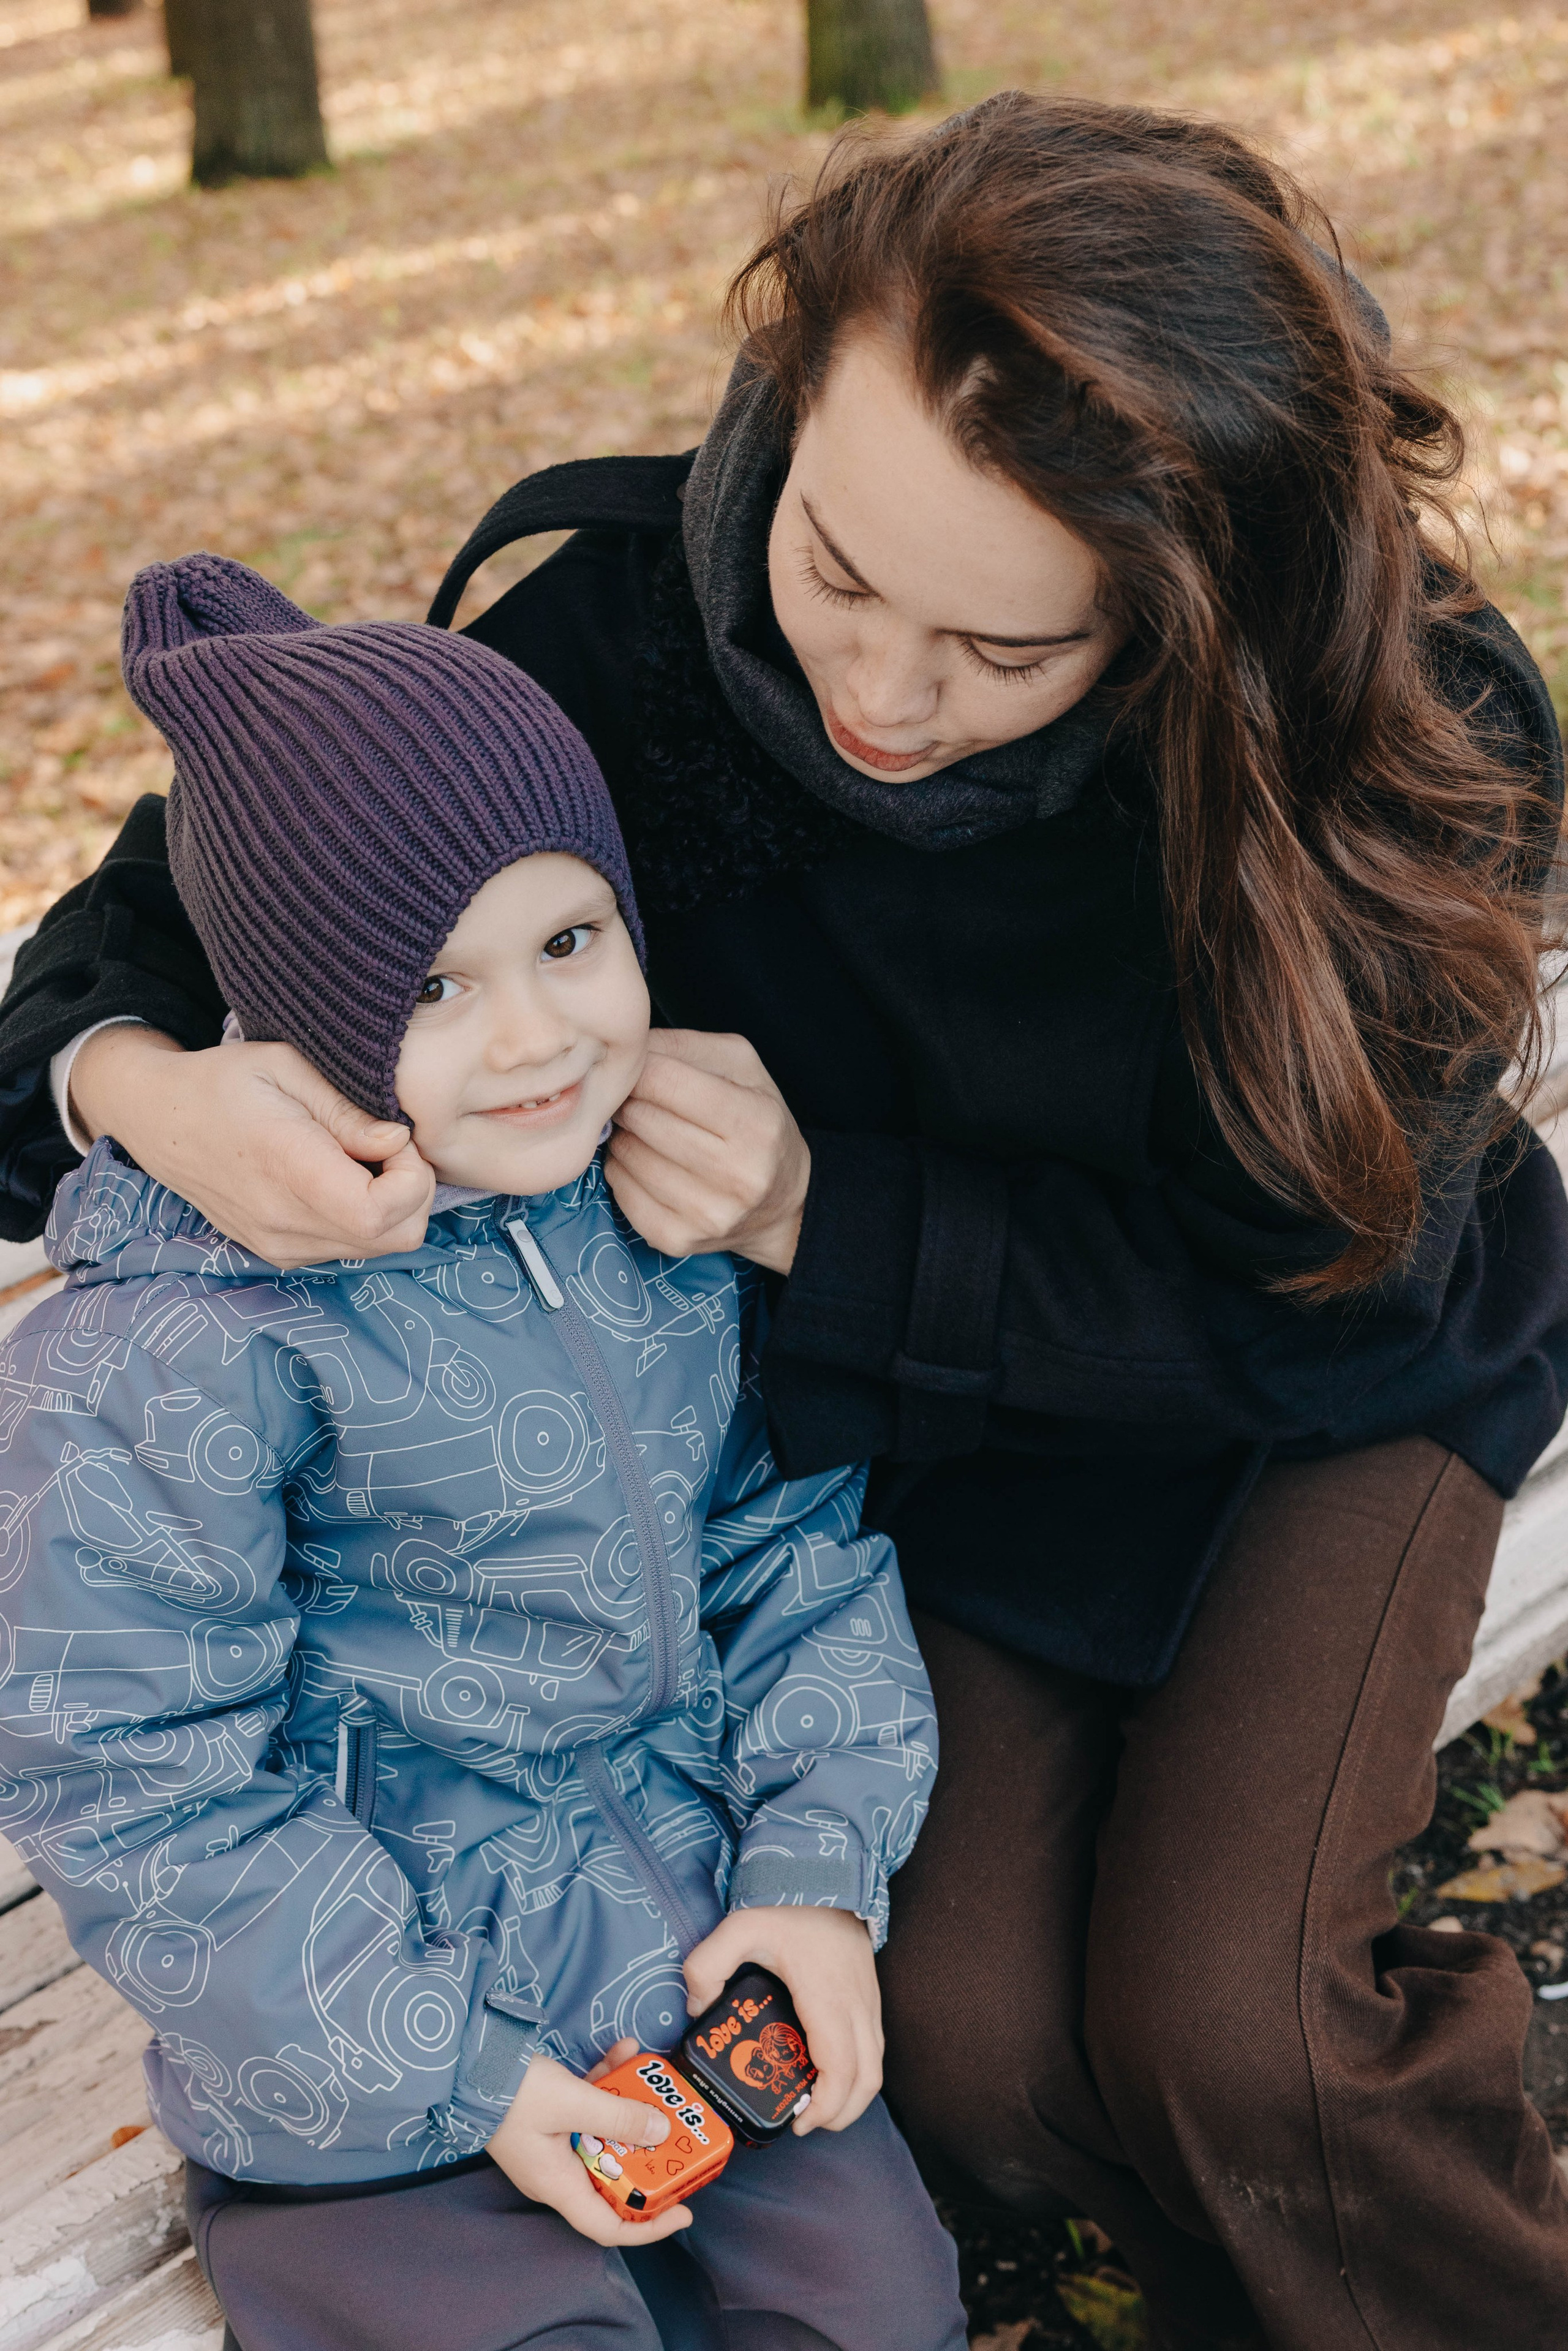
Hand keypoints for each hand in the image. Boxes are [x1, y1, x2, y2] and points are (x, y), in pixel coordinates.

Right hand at [70, 1026, 434, 1268]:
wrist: (159, 1119)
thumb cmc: (225, 1081)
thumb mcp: (287, 1066)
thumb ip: (348, 1109)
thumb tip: (398, 1140)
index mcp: (288, 1170)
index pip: (381, 1213)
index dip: (411, 1176)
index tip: (395, 1136)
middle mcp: (284, 1222)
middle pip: (396, 1236)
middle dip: (413, 1190)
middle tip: (385, 1143)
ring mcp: (280, 1245)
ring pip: (380, 1246)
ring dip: (391, 1204)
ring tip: (358, 1155)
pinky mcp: (278, 1253)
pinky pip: (351, 1247)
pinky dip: (365, 1217)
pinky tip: (340, 1176)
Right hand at [486, 2048, 691, 2244]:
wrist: (466, 2062)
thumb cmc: (514, 2094)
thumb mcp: (573, 2103)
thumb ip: (618, 2118)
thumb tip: (660, 2132)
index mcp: (560, 2186)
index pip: (609, 2227)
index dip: (649, 2226)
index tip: (683, 2210)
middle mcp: (558, 2173)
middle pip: (614, 2179)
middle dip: (648, 2153)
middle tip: (677, 2131)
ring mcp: (553, 2145)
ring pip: (604, 2137)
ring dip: (628, 2107)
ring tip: (652, 2075)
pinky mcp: (549, 2118)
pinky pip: (587, 2109)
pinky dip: (606, 2085)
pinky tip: (622, 2049)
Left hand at [604, 1032, 809, 1275]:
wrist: (782, 1203)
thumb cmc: (757, 1123)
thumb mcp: (741, 1068)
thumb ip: (684, 1046)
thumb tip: (629, 1047)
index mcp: (755, 1123)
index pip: (666, 1081)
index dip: (641, 1069)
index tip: (641, 1070)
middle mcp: (735, 1174)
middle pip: (641, 1118)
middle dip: (631, 1101)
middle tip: (640, 1101)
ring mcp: (705, 1213)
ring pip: (626, 1155)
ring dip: (624, 1136)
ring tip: (647, 1132)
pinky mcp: (677, 1239)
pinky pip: (620, 1190)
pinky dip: (622, 1170)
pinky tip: (644, 1163)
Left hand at [683, 1905, 880, 2135]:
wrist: (829, 1870)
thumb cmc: (787, 1901)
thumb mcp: (738, 1927)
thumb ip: (706, 1967)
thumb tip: (693, 2009)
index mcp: (827, 1998)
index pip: (840, 2070)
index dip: (824, 2107)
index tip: (798, 2123)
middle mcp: (857, 2005)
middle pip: (868, 2081)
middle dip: (841, 2114)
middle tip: (806, 2123)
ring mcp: (870, 2000)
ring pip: (876, 2067)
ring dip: (853, 2095)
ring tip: (815, 2105)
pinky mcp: (871, 1994)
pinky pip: (874, 2047)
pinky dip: (857, 2072)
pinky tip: (827, 2070)